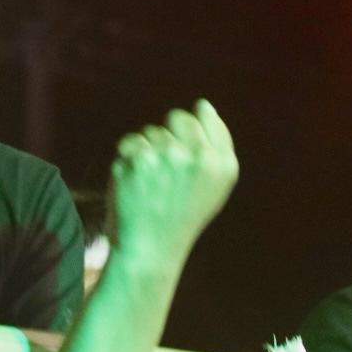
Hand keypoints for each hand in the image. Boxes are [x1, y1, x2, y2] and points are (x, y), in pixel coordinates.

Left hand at [105, 101, 237, 271]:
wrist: (151, 247)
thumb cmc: (184, 213)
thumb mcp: (215, 184)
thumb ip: (218, 143)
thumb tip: (203, 104)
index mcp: (223, 163)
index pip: (204, 116)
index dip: (191, 128)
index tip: (182, 149)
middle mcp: (198, 157)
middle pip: (177, 117)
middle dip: (169, 135)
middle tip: (165, 169)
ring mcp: (167, 156)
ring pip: (151, 132)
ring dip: (148, 150)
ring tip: (152, 183)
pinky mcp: (138, 160)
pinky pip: (130, 143)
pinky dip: (128, 159)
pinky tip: (135, 183)